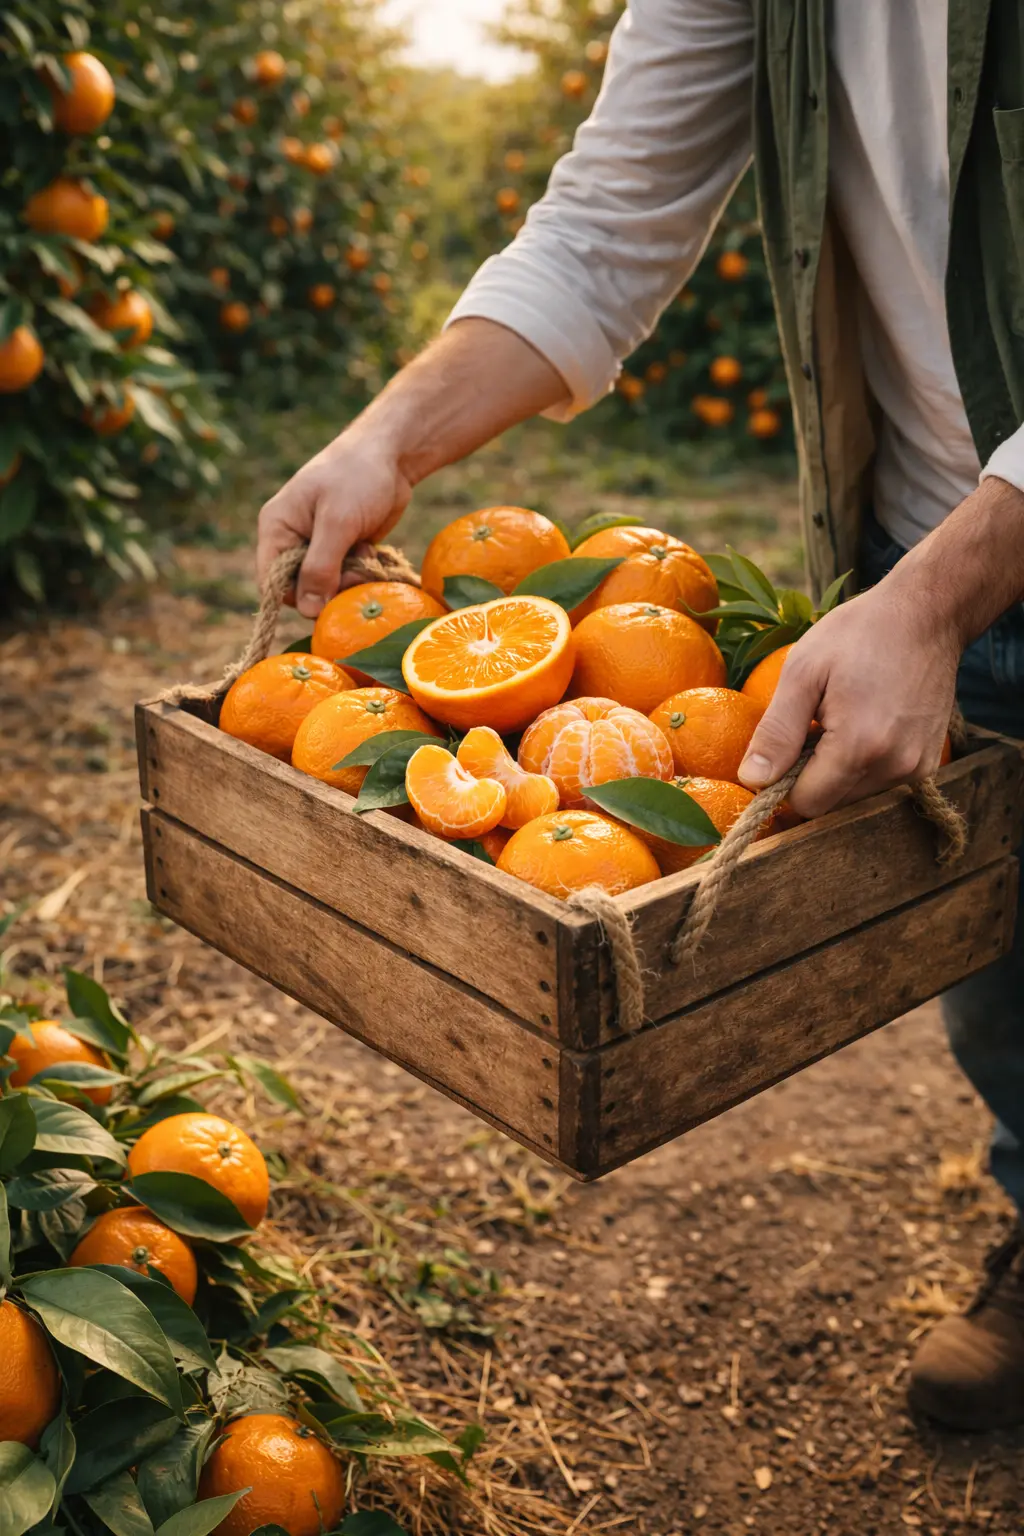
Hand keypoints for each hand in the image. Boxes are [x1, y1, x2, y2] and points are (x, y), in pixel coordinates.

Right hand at [257, 426, 410, 618]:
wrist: (392, 455)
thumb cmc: (357, 477)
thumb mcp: (338, 522)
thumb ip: (321, 567)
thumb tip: (309, 611)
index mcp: (277, 529)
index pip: (271, 582)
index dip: (295, 598)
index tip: (325, 600)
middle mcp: (293, 540)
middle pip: (302, 589)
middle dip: (329, 589)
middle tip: (354, 574)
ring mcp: (319, 546)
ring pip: (328, 587)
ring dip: (349, 581)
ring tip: (365, 557)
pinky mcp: (342, 550)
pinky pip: (346, 578)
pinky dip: (361, 573)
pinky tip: (371, 553)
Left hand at [738, 575, 959, 817]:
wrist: (925, 616)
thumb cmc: (858, 635)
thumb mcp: (803, 673)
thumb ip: (776, 732)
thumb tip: (751, 779)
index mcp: (858, 748)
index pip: (807, 804)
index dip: (785, 781)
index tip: (787, 745)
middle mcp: (894, 768)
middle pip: (831, 804)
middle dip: (812, 776)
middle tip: (815, 725)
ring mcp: (917, 769)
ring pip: (854, 797)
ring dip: (838, 772)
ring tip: (841, 721)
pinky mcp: (928, 764)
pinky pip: (880, 783)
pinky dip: (864, 766)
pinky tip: (865, 725)